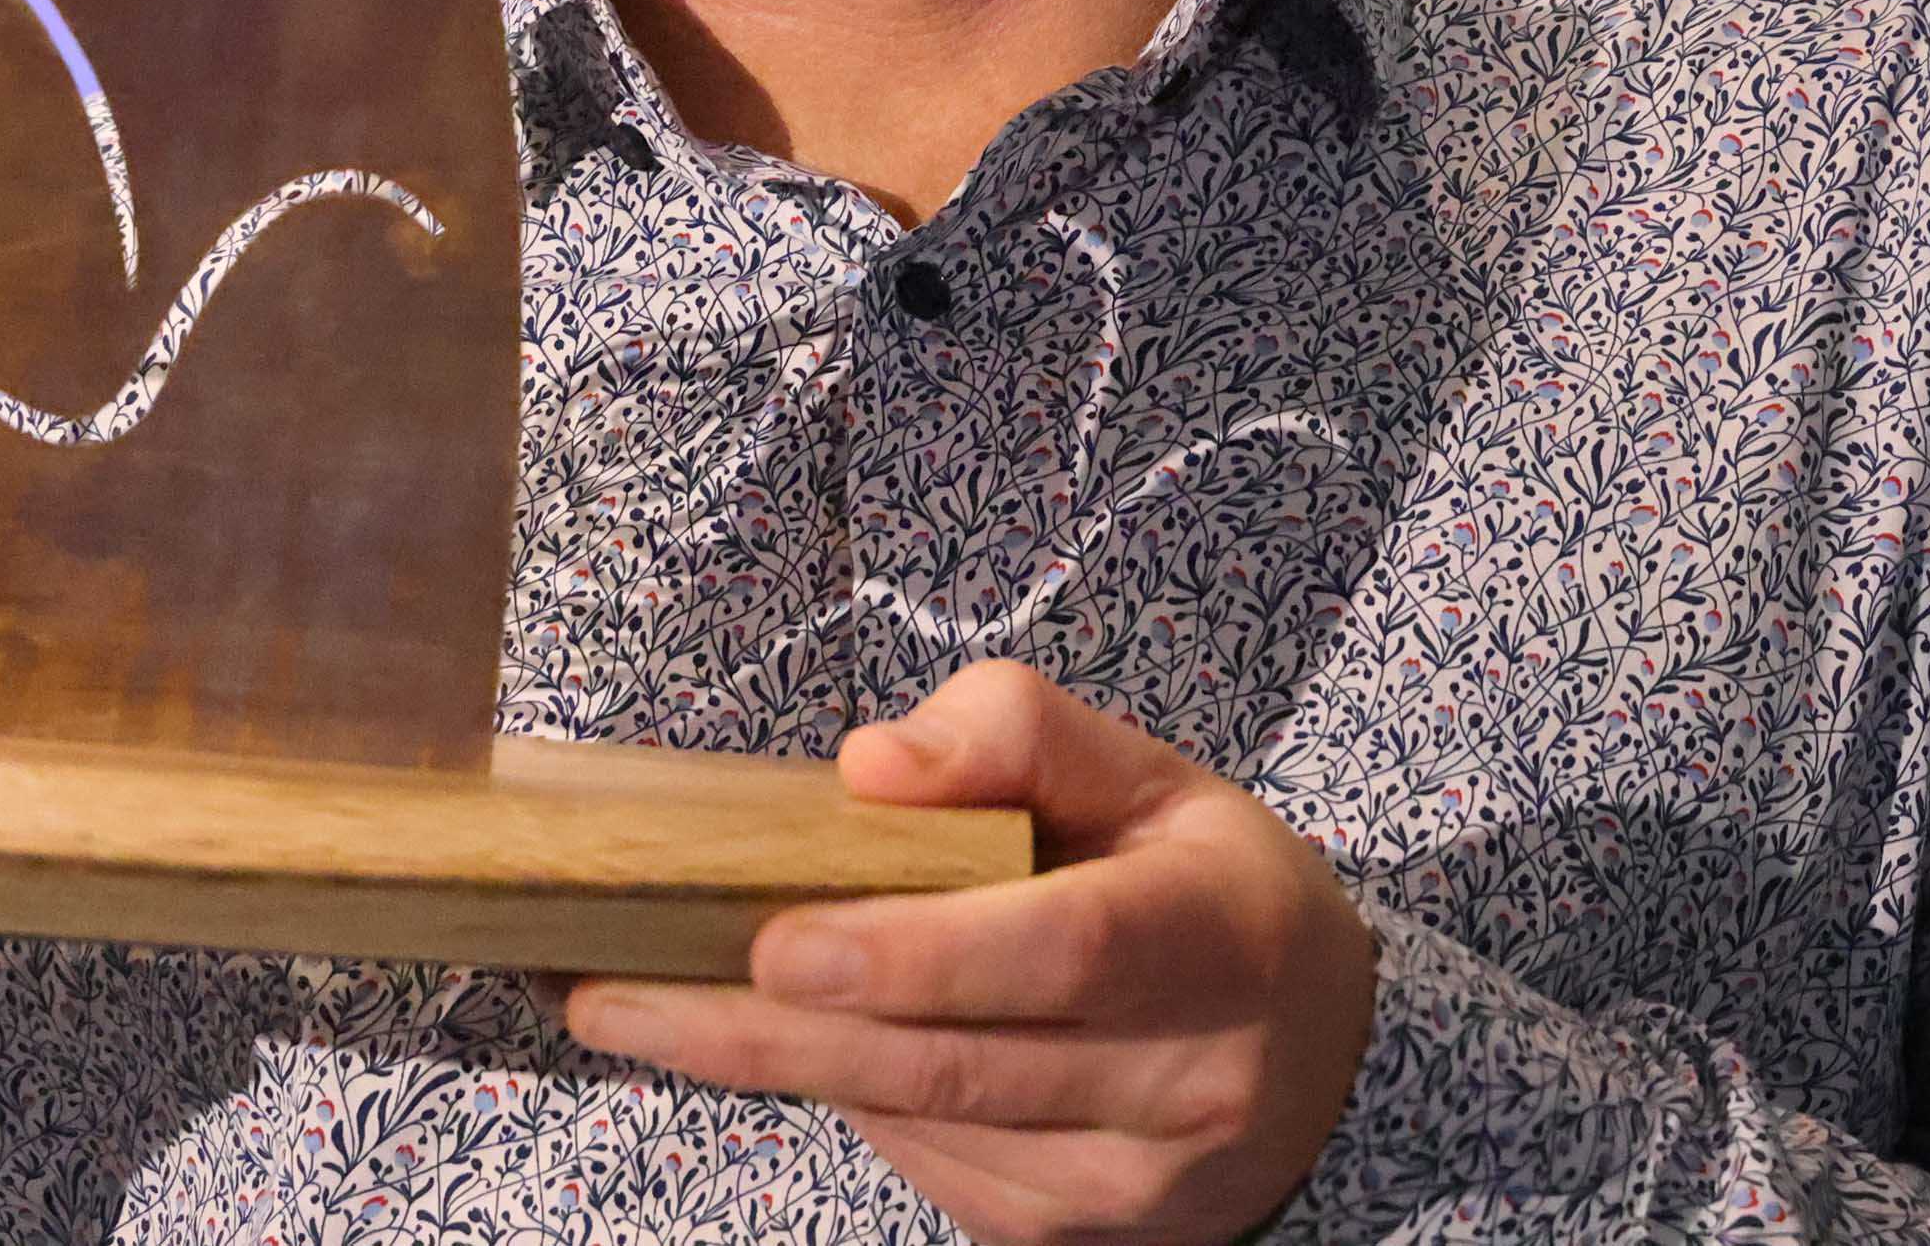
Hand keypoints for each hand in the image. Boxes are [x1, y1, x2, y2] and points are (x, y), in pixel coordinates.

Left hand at [564, 663, 1373, 1245]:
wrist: (1315, 1057)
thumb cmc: (1200, 883)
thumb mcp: (1144, 769)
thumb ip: (1012, 733)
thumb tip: (869, 766)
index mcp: (1216, 937)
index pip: (1060, 952)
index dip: (914, 954)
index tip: (779, 940)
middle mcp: (1188, 1081)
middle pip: (952, 1059)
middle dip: (768, 1026)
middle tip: (615, 986)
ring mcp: (1132, 1182)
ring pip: (920, 1117)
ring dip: (768, 1062)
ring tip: (631, 1002)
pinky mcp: (1075, 1234)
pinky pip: (925, 1159)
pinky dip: (842, 1092)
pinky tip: (776, 1036)